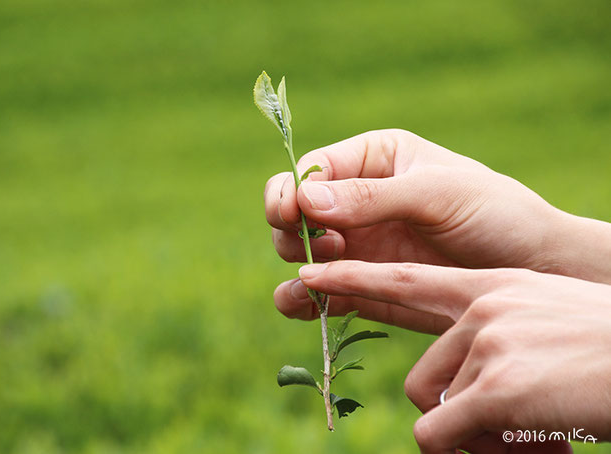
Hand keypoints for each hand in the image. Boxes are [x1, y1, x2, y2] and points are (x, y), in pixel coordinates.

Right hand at [265, 129, 610, 331]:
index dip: (291, 190)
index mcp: (372, 160)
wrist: (531, 270)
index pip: (311, 169)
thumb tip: (305, 199)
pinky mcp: (360, 285)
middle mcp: (355, 201)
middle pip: (292, 209)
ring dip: (295, 259)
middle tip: (329, 245)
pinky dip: (299, 298)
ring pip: (294, 250)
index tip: (293, 213)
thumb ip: (372, 197)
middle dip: (292, 227)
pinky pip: (314, 291)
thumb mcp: (437, 194)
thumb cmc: (494, 214)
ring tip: (322, 270)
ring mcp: (355, 245)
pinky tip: (305, 302)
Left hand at [298, 260, 610, 452]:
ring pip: (434, 408)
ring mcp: (487, 346)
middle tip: (506, 426)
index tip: (309, 277)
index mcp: (490, 288)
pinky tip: (526, 441)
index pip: (403, 281)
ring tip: (527, 430)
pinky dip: (470, 450)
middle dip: (453, 411)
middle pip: (423, 377)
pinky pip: (442, 434)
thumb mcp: (542, 319)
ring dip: (472, 434)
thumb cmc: (606, 347)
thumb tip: (453, 392)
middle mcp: (482, 310)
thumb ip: (490, 337)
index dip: (352, 279)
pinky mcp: (496, 389)